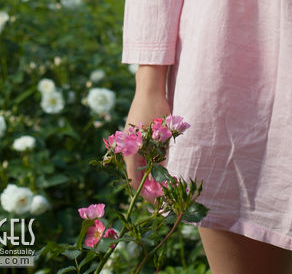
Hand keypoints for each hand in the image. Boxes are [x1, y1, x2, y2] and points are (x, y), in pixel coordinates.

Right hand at [124, 66, 170, 190]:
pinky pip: (141, 154)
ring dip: (150, 174)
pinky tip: (160, 165)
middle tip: (163, 195)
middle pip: (136, 174)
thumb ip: (160, 157)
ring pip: (139, 164)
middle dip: (149, 186)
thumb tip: (163, 179)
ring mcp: (130, 142)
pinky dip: (149, 162)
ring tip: (163, 183)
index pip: (134, 180)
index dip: (145, 193)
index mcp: (130, 150)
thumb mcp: (161, 135)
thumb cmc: (156, 109)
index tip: (156, 202)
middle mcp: (127, 148)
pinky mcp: (135, 136)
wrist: (149, 87)